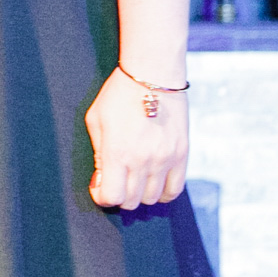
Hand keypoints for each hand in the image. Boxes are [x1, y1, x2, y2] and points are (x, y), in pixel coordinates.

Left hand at [84, 67, 188, 209]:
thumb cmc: (118, 95)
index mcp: (117, 152)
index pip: (111, 196)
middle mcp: (142, 161)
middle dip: (119, 196)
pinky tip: (153, 182)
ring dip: (140, 194)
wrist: (153, 75)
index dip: (101, 197)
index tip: (99, 187)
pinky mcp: (181, 155)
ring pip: (152, 199)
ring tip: (133, 179)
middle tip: (115, 181)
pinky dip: (163, 193)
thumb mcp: (96, 119)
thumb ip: (98, 152)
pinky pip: (174, 190)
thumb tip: (102, 178)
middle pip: (131, 201)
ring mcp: (164, 160)